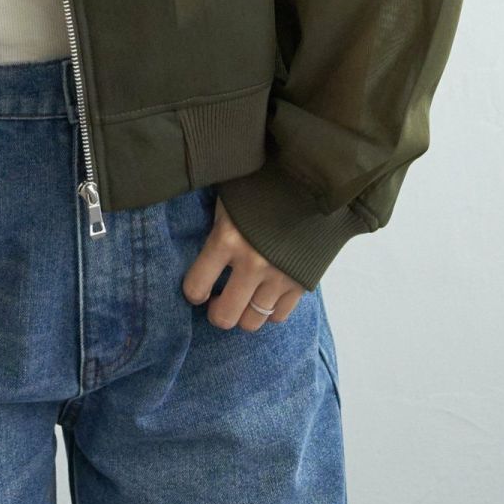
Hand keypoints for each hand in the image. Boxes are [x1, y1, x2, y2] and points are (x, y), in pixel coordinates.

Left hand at [182, 194, 303, 330]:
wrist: (311, 181)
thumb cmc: (260, 185)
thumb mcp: (228, 203)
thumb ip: (215, 233)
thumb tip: (202, 259)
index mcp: (226, 239)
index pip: (196, 286)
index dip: (193, 292)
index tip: (196, 290)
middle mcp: (252, 263)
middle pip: (225, 316)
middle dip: (216, 312)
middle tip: (217, 301)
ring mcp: (279, 276)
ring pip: (252, 321)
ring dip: (243, 315)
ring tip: (241, 300)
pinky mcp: (301, 282)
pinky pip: (279, 316)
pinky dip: (269, 312)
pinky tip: (264, 296)